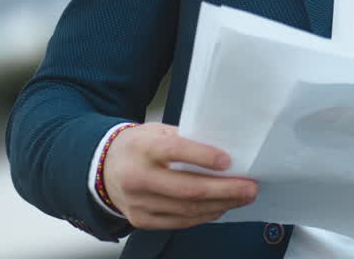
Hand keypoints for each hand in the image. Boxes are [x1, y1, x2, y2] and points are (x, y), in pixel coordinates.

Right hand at [102, 123, 257, 228]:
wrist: (102, 168)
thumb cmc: (139, 146)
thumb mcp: (158, 131)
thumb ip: (186, 139)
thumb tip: (226, 149)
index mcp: (142, 148)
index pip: (175, 151)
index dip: (204, 157)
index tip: (229, 161)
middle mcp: (136, 177)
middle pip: (187, 189)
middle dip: (225, 190)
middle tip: (250, 187)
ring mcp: (138, 203)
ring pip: (187, 209)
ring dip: (221, 205)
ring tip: (243, 197)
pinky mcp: (141, 220)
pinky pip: (179, 222)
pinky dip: (204, 216)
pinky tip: (221, 207)